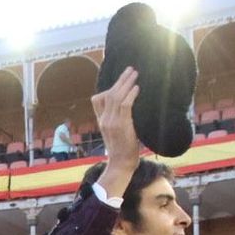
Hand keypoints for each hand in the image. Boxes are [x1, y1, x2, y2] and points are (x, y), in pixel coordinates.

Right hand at [92, 68, 140, 197]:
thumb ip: (119, 121)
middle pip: (108, 94)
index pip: (97, 100)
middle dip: (120, 80)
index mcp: (102, 121)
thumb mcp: (116, 134)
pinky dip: (131, 95)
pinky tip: (137, 88)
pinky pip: (124, 105)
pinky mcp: (121, 125)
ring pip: (116, 97)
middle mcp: (104, 120)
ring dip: (126, 83)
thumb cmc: (123, 151)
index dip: (107, 88)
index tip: (119, 81)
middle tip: (130, 69)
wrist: (121, 164)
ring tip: (135, 74)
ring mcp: (111, 122)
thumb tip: (130, 109)